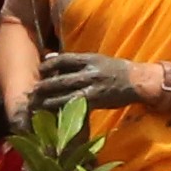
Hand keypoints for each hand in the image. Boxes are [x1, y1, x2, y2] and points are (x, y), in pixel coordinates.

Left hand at [30, 51, 150, 111]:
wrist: (139, 81)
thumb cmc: (115, 69)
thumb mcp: (96, 59)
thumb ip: (74, 60)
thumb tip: (48, 57)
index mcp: (89, 59)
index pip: (64, 59)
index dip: (49, 65)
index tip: (39, 70)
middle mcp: (90, 72)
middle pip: (62, 79)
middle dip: (44, 86)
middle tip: (31, 91)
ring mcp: (94, 87)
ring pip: (67, 94)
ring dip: (50, 100)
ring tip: (37, 104)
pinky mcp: (98, 101)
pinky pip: (78, 105)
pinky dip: (65, 109)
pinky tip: (55, 113)